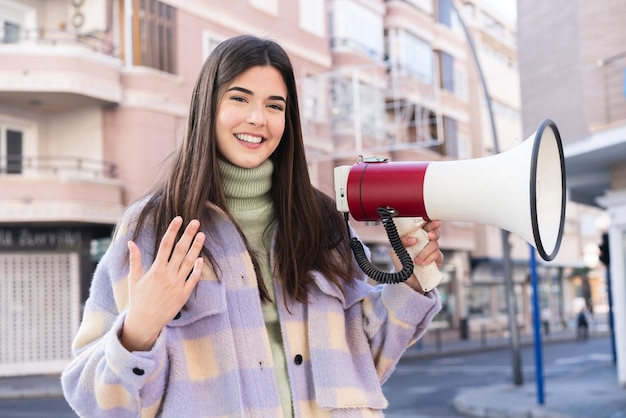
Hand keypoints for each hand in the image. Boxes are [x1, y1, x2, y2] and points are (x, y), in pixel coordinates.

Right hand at [121, 216, 204, 350]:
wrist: (145, 322)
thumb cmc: (138, 300)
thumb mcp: (134, 279)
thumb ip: (135, 259)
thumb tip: (130, 242)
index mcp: (156, 269)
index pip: (166, 245)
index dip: (172, 231)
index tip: (179, 219)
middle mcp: (168, 275)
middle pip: (180, 250)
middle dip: (188, 234)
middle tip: (196, 222)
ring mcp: (178, 284)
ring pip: (190, 262)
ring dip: (196, 248)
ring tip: (202, 235)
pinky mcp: (184, 294)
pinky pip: (193, 278)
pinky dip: (198, 268)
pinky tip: (201, 258)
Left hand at [391, 220, 442, 292]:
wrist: (407, 281)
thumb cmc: (401, 264)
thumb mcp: (396, 251)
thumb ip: (401, 242)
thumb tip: (413, 239)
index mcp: (415, 236)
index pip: (424, 225)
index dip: (429, 221)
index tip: (431, 221)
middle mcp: (425, 242)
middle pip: (434, 231)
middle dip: (434, 231)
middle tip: (430, 235)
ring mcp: (431, 250)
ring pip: (435, 244)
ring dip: (426, 251)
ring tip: (417, 260)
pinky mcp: (437, 260)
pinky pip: (437, 255)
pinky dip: (429, 259)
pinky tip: (422, 263)